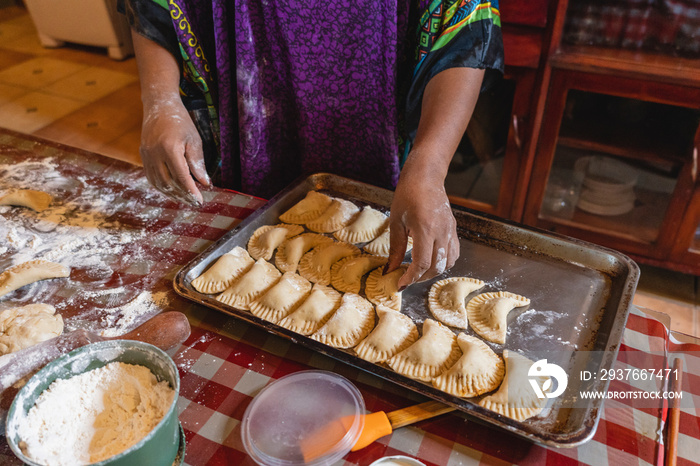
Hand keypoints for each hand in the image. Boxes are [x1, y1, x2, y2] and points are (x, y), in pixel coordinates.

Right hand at [140, 97, 210, 205]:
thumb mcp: (194, 140)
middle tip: (195, 202)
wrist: (159, 106)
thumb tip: (204, 183)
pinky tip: (172, 191)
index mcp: (169, 148)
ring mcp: (147, 155)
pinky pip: (151, 177)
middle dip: (183, 195)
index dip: (191, 191)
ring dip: (172, 194)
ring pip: (159, 183)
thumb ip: (198, 163)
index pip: (181, 177)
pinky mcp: (143, 156)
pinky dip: (162, 187)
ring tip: (185, 200)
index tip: (200, 200)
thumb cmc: (181, 122)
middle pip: (169, 183)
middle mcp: (155, 154)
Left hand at [386, 159, 458, 289]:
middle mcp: (441, 232)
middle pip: (437, 267)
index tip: (400, 283)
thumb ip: (395, 249)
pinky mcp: (454, 229)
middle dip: (421, 278)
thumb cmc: (407, 196)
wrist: (425, 177)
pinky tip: (432, 261)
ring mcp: (450, 231)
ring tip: (418, 271)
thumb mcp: (396, 222)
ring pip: (448, 262)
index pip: (423, 263)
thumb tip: (390, 270)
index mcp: (425, 229)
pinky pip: (454, 253)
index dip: (411, 277)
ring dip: (433, 272)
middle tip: (407, 279)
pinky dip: (444, 262)